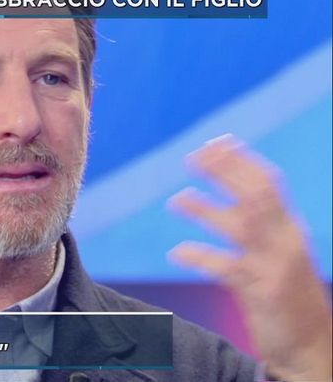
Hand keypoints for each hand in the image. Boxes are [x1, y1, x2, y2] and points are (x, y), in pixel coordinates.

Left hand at [167, 134, 331, 380]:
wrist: (311, 346)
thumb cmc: (287, 296)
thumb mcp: (279, 254)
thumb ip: (261, 226)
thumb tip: (233, 197)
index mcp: (290, 229)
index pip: (269, 183)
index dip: (242, 161)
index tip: (217, 142)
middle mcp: (286, 241)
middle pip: (257, 195)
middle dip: (225, 172)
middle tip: (193, 156)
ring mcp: (275, 266)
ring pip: (242, 226)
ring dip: (206, 210)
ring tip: (176, 199)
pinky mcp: (262, 292)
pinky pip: (227, 268)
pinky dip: (201, 256)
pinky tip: (177, 252)